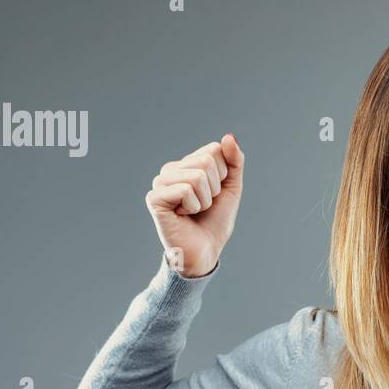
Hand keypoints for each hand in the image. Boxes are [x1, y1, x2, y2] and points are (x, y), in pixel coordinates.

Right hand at [145, 134, 244, 276]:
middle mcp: (170, 170)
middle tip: (203, 205)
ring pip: (197, 176)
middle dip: (214, 188)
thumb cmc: (215, 220)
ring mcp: (160, 183)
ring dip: (205, 200)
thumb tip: (228, 137)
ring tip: (194, 211)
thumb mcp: (231, 187)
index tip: (214, 193)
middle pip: (206, 161)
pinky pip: (185, 190)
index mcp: (186, 164)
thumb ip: (234, 161)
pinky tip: (183, 216)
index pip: (214, 150)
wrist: (205, 251)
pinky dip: (193, 207)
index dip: (223, 175)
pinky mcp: (154, 198)